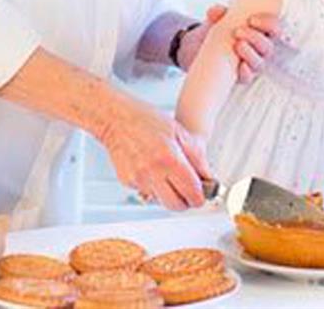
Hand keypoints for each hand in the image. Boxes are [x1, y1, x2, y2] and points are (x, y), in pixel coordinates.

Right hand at [95, 93, 211, 210]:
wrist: (115, 119)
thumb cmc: (145, 119)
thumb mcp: (179, 131)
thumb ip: (197, 156)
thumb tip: (207, 176)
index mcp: (169, 158)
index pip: (192, 192)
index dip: (201, 196)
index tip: (202, 193)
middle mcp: (153, 172)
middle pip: (176, 205)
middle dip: (186, 201)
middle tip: (189, 190)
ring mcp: (138, 179)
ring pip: (161, 201)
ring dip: (169, 194)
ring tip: (169, 175)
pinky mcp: (128, 182)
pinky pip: (147, 192)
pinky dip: (154, 186)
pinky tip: (153, 170)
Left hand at [177, 5, 278, 81]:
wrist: (199, 47)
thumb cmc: (217, 30)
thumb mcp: (217, 19)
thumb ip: (217, 13)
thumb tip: (217, 11)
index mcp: (260, 32)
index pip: (274, 29)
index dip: (268, 24)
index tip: (252, 20)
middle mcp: (259, 49)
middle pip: (268, 47)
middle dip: (255, 38)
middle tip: (238, 31)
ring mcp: (251, 64)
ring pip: (259, 63)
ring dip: (250, 54)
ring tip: (238, 45)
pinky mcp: (241, 76)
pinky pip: (248, 77)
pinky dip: (246, 72)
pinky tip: (240, 66)